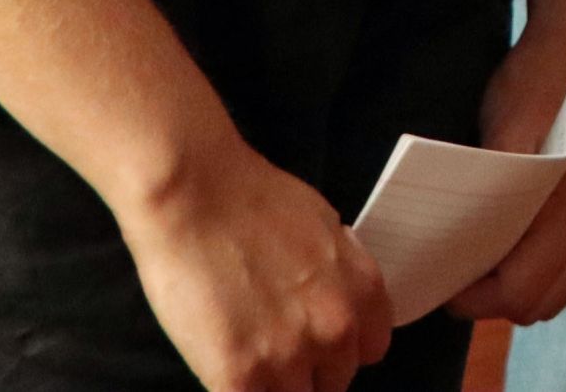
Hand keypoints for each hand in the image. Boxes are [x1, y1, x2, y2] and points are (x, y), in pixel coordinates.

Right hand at [113, 134, 392, 391]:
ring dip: (273, 387)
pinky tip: (224, 373)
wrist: (194, 194)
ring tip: (247, 360)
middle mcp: (336, 328)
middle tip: (273, 350)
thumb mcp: (324, 226)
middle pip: (334, 381)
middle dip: (307, 371)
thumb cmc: (251, 199)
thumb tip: (336, 296)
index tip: (318, 347)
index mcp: (362, 291)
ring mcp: (288, 356)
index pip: (371, 350)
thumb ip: (339, 273)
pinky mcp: (239, 376)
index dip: (340, 350)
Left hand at [445, 0, 565, 324]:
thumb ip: (492, 181)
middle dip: (494, 299)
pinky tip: (521, 244)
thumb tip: (462, 239)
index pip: (519, 292)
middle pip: (539, 304)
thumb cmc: (543, 75)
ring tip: (487, 257)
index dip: (472, 298)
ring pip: (562, 293)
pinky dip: (549, 273)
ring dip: (523, 288)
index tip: (441, 277)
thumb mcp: (506, 120)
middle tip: (459, 268)